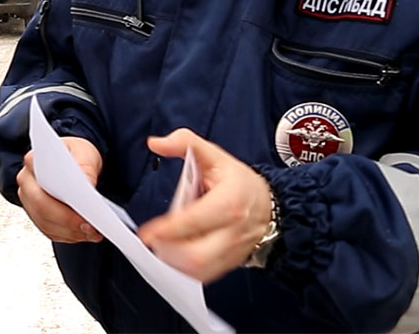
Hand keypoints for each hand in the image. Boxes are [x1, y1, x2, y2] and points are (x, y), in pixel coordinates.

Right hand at [16, 137, 104, 243]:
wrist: (73, 162)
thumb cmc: (75, 154)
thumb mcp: (84, 152)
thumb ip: (86, 167)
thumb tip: (88, 184)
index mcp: (32, 162)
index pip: (41, 183)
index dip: (60, 199)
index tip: (84, 208)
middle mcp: (26, 183)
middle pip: (42, 208)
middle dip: (67, 221)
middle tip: (91, 227)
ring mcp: (30, 201)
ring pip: (46, 224)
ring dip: (70, 232)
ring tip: (93, 232)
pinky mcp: (38, 215)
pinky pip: (51, 231)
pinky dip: (69, 235)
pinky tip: (85, 234)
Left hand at [137, 128, 272, 282]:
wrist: (271, 206)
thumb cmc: (240, 182)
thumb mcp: (215, 155)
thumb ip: (185, 143)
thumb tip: (157, 143)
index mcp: (229, 202)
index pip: (194, 220)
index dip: (167, 229)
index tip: (147, 233)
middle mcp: (233, 231)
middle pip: (197, 255)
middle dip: (168, 251)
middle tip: (153, 240)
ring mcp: (233, 250)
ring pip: (200, 270)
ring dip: (174, 262)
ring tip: (162, 246)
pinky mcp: (230, 263)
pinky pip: (205, 276)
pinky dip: (185, 270)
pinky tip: (176, 255)